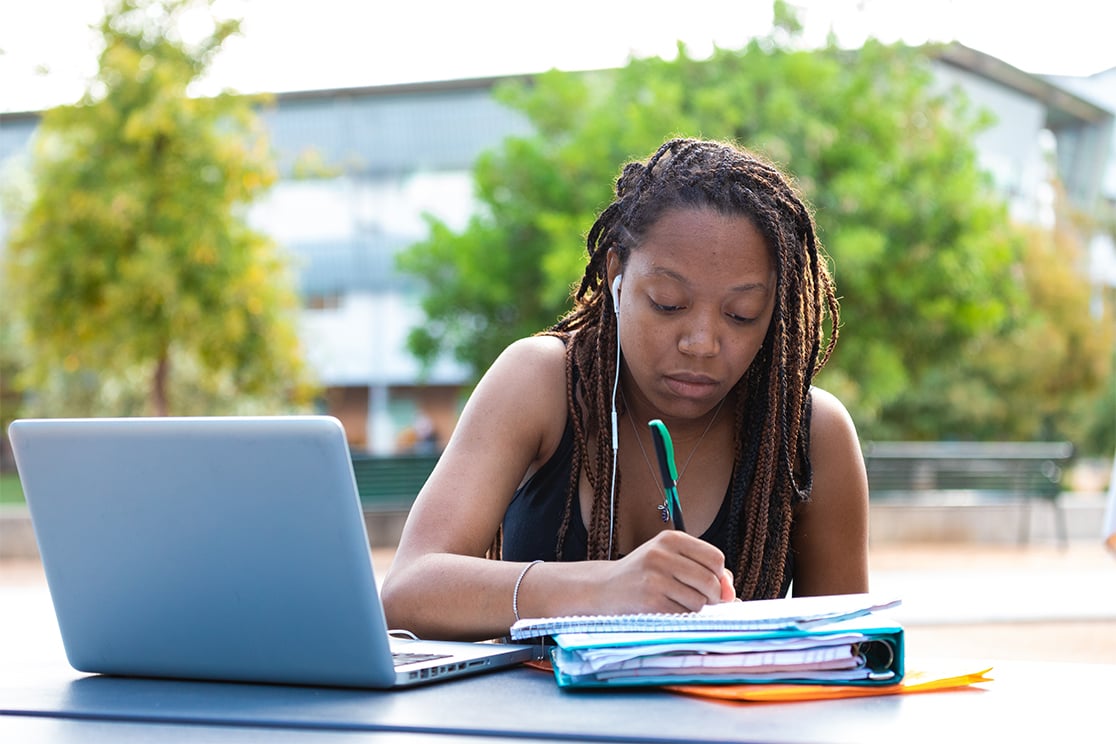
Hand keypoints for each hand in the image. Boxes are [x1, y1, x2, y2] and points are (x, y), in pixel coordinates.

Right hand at [593, 531, 731, 613]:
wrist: (603, 589)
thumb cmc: (643, 575)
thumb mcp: (670, 559)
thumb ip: (703, 569)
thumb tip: (731, 593)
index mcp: (671, 539)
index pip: (716, 558)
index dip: (720, 577)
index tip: (712, 586)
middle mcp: (662, 554)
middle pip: (710, 581)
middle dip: (712, 597)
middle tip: (699, 600)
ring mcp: (654, 578)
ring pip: (699, 601)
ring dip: (695, 609)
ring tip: (677, 603)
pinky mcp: (650, 601)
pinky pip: (683, 615)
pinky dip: (681, 618)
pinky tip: (667, 610)